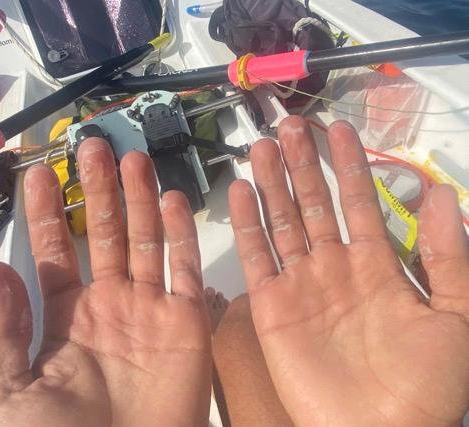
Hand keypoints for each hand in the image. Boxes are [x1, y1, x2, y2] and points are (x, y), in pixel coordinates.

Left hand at [0, 138, 211, 425]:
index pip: (55, 252)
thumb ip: (5, 329)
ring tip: (133, 160)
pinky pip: (185, 271)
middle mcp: (110, 304)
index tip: (42, 174)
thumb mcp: (9, 391)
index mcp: (66, 318)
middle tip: (93, 148)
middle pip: (105, 235)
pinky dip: (182, 235)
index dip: (49, 213)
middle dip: (99, 192)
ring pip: (146, 242)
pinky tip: (173, 201)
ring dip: (140, 201)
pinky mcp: (187, 322)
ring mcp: (151, 310)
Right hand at [229, 116, 468, 426]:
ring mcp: (300, 283)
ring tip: (262, 147)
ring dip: (272, 183)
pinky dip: (247, 224)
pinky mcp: (272, 305)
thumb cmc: (426, 381)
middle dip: (302, 164)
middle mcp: (333, 265)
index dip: (347, 164)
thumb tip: (440, 192)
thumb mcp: (457, 313)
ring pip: (282, 221)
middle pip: (313, 203)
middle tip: (290, 126)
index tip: (337, 129)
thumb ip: (449, 253)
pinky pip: (257, 256)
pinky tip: (240, 190)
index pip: (356, 199)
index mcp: (374, 264)